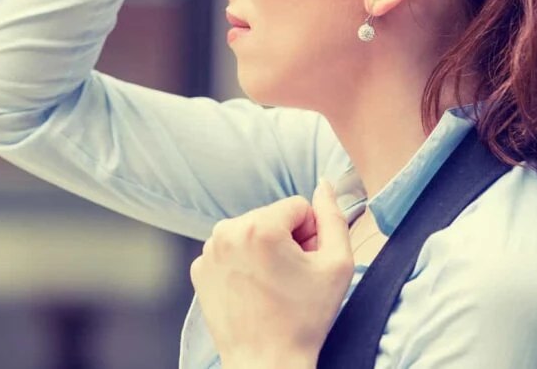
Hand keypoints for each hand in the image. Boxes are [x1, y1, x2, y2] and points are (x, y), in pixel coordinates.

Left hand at [189, 180, 355, 368]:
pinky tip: (253, 290)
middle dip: (287, 240)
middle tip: (293, 277)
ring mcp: (208, 251)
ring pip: (250, 231)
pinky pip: (231, 250)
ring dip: (265, 250)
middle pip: (272, 217)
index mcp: (258, 226)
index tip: (308, 263)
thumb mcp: (336, 265)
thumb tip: (325, 185)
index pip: (297, 206)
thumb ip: (334, 217)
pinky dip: (244, 264)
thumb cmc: (304, 320)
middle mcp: (226, 232)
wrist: (267, 364)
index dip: (311, 234)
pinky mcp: (200, 269)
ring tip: (273, 285)